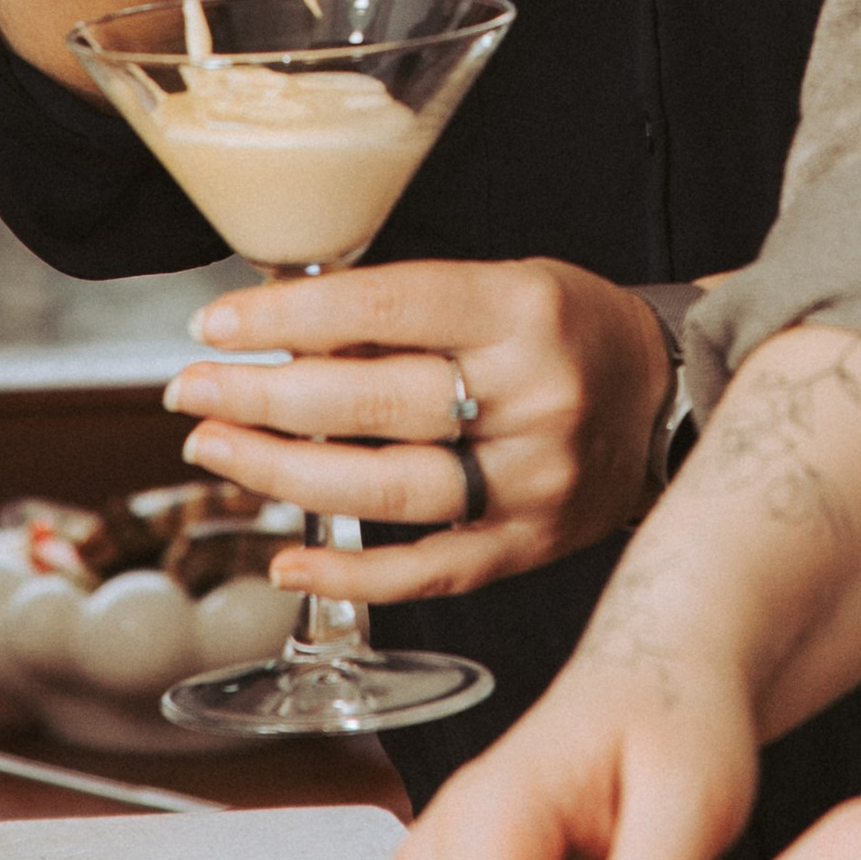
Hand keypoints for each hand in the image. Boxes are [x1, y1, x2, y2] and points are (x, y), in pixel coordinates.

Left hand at [165, 260, 676, 601]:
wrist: (669, 398)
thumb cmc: (564, 330)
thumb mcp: (499, 285)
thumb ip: (401, 313)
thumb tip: (278, 336)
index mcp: (520, 310)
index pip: (386, 304)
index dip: (288, 318)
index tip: (216, 326)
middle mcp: (532, 396)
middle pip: (373, 403)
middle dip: (262, 399)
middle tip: (191, 392)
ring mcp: (533, 482)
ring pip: (387, 490)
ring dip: (282, 474)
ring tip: (215, 451)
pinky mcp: (530, 546)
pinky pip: (428, 574)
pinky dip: (350, 574)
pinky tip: (287, 557)